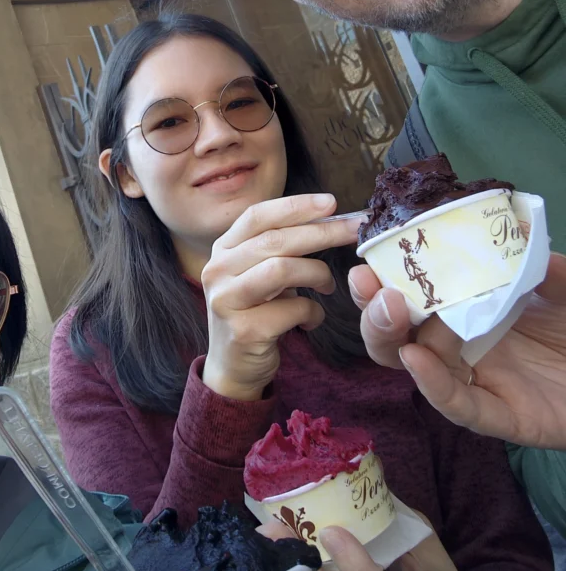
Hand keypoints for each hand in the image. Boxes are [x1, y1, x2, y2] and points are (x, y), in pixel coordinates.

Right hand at [201, 194, 361, 399]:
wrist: (233, 367)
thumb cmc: (256, 313)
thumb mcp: (260, 274)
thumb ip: (280, 249)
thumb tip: (329, 220)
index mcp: (223, 250)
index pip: (257, 216)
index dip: (295, 206)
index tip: (331, 203)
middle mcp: (217, 270)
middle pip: (274, 240)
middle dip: (320, 233)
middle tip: (353, 231)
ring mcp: (226, 300)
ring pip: (282, 269)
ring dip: (317, 274)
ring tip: (328, 286)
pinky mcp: (243, 330)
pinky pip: (292, 309)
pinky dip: (312, 312)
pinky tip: (311, 319)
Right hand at [349, 252, 565, 447]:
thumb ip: (548, 268)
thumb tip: (518, 236)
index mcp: (470, 311)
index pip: (415, 297)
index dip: (386, 277)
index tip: (367, 255)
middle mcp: (464, 347)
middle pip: (399, 335)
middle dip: (374, 310)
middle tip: (368, 283)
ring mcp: (480, 383)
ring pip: (417, 367)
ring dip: (394, 338)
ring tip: (390, 310)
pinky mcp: (503, 417)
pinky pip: (459, 406)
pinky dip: (433, 384)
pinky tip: (415, 358)